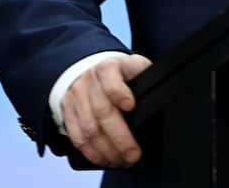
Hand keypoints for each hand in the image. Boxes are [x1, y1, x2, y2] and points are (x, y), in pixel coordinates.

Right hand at [61, 53, 152, 167]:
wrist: (94, 69)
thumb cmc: (122, 73)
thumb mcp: (136, 67)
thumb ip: (146, 79)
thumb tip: (161, 100)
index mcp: (110, 67)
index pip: (111, 78)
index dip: (119, 93)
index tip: (131, 106)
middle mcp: (90, 80)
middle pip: (102, 110)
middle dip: (119, 137)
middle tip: (133, 154)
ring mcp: (77, 96)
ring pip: (88, 128)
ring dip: (106, 149)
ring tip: (121, 160)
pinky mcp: (67, 111)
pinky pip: (77, 136)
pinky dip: (91, 152)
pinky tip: (104, 159)